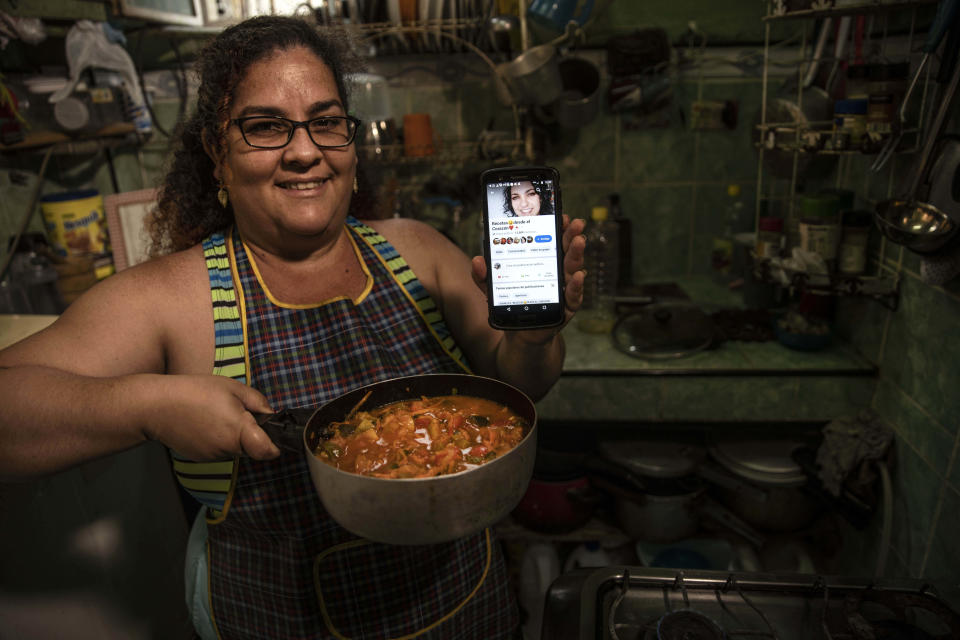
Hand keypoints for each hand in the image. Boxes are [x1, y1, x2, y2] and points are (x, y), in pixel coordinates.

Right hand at [133, 374, 279, 459]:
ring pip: (234, 449)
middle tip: (237, 411)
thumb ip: (257, 402)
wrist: (156, 406)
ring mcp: (212, 456)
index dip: (275, 445)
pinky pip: (218, 451)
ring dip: (233, 437)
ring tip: (216, 414)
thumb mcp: (232, 388)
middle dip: (252, 435)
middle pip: (252, 449)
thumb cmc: (194, 392)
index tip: (274, 434)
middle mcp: (227, 449)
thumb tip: (270, 414)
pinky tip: (205, 423)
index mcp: (239, 431)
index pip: (268, 451)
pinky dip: (218, 440)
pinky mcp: (200, 458)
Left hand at [471, 214, 586, 342]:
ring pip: (572, 269)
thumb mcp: (494, 289)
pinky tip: (577, 276)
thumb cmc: (514, 304)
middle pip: (565, 251)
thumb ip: (484, 277)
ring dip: (576, 254)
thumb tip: (478, 260)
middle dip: (571, 236)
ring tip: (578, 241)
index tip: (561, 215)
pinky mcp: (567, 308)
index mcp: (543, 262)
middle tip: (575, 223)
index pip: (552, 241)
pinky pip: (574, 296)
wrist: (521, 334)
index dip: (558, 228)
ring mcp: (564, 289)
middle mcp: (557, 272)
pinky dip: (576, 286)